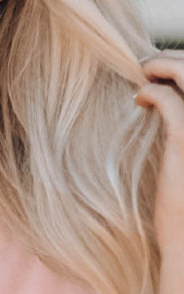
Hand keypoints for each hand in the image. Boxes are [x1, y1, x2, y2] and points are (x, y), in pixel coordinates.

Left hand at [136, 52, 183, 261]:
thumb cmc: (182, 210)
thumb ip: (182, 136)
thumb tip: (170, 113)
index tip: (161, 71)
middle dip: (173, 59)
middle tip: (147, 65)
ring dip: (162, 64)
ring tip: (143, 71)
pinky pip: (168, 98)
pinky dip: (151, 90)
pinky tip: (139, 98)